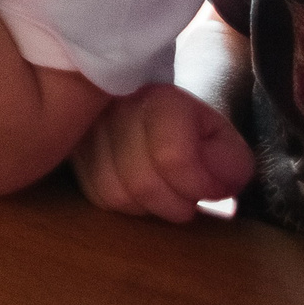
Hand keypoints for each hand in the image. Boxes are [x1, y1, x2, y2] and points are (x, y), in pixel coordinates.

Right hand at [71, 84, 253, 221]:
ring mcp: (85, 129)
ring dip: (149, 205)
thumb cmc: (191, 129)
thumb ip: (231, 160)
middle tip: (189, 193)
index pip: (173, 156)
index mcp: (158, 99)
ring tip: (166, 191)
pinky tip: (141, 192)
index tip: (212, 186)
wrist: (151, 111)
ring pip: (117, 193)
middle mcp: (112, 108)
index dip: (198, 183)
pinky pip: (99, 197)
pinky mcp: (72, 154)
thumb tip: (215, 186)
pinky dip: (126, 203)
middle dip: (176, 201)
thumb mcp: (221, 138)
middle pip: (143, 182)